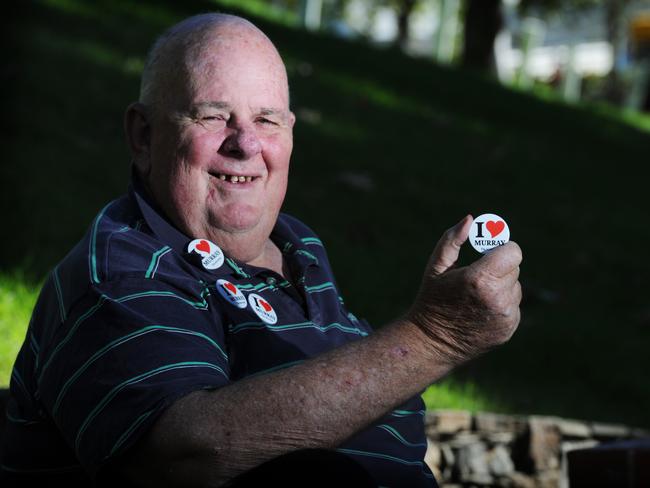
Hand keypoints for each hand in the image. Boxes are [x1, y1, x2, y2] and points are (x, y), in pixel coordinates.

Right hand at [407, 215, 522, 364]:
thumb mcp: (436, 267)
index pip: (513, 252)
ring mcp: (505, 316)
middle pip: (514, 268)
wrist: (431, 342)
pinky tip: (481, 310)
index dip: (501, 249)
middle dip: (499, 267)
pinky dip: (502, 304)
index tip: (489, 253)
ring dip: (502, 286)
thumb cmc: (432, 299)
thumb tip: (470, 220)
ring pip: (515, 288)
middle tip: (478, 275)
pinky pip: (513, 306)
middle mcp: (497, 298)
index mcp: (480, 279)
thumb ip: (452, 239)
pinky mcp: (509, 328)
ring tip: (477, 295)